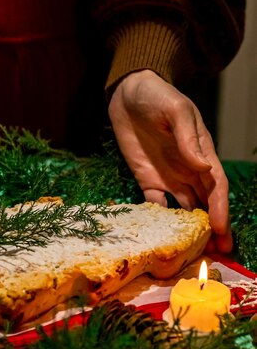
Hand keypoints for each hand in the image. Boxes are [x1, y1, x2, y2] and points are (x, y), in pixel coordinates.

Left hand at [108, 70, 231, 252]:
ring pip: (185, 210)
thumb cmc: (157, 96)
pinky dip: (161, 221)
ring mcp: (168, 177)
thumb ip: (189, 139)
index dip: (220, 209)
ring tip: (194, 254)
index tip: (221, 230)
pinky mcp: (147, 180)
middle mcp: (189, 170)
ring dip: (191, 231)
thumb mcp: (176, 111)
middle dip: (213, 229)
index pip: (216, 186)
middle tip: (217, 256)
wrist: (127, 93)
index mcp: (202, 153)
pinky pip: (156, 205)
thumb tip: (204, 167)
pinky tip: (161, 238)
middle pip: (206, 204)